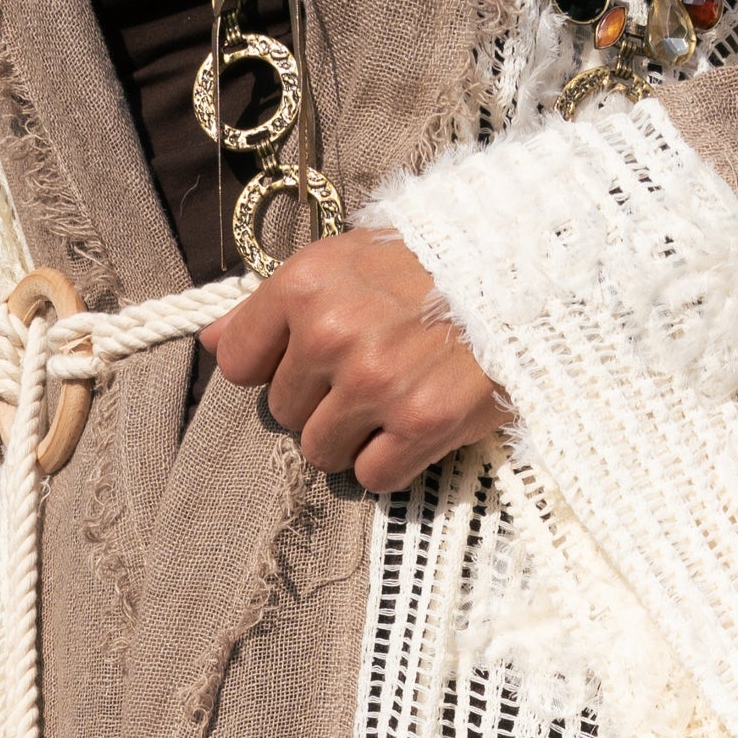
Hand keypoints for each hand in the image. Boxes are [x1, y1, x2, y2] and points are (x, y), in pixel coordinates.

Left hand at [200, 226, 506, 492]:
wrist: (525, 271)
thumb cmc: (432, 265)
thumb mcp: (347, 260)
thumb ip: (276, 305)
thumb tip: (212, 342)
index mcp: (306, 285)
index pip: (239, 363)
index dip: (271, 370)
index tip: (307, 364)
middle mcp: (333, 335)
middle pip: (284, 414)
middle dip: (320, 404)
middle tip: (370, 377)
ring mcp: (376, 383)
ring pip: (321, 453)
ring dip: (353, 439)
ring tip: (394, 403)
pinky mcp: (421, 424)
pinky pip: (371, 477)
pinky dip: (391, 464)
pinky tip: (415, 429)